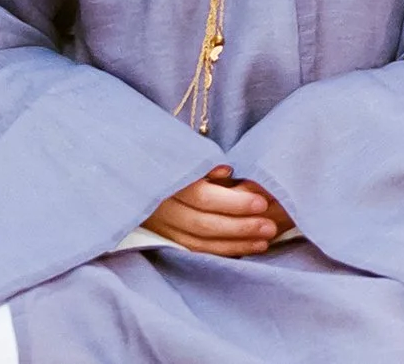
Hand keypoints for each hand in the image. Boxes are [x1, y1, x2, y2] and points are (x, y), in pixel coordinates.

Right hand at [141, 166, 294, 256]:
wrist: (132, 172)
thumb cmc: (170, 157)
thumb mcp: (183, 153)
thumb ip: (205, 164)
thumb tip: (228, 170)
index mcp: (166, 181)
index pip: (202, 197)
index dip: (233, 202)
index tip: (262, 202)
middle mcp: (161, 208)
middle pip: (203, 224)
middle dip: (240, 227)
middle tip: (270, 227)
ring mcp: (161, 226)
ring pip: (199, 242)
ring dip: (234, 244)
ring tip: (265, 241)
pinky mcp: (165, 238)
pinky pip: (195, 250)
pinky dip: (221, 251)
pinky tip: (245, 249)